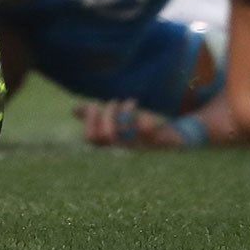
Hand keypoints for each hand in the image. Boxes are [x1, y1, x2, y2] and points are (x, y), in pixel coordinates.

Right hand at [74, 99, 188, 149]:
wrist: (176, 139)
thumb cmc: (143, 131)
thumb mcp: (119, 121)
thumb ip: (98, 116)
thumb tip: (73, 111)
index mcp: (114, 141)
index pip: (91, 139)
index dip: (89, 121)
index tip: (95, 105)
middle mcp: (124, 146)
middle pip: (106, 136)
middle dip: (107, 114)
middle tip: (115, 103)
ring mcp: (140, 146)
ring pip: (124, 133)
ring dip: (125, 112)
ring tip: (131, 103)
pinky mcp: (158, 142)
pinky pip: (147, 133)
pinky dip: (142, 120)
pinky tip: (144, 114)